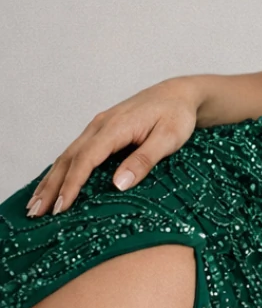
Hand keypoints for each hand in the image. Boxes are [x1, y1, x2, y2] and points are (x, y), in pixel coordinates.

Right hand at [24, 77, 201, 217]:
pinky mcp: (101, 131)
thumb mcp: (170, 138)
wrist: (179, 94)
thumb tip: (119, 183)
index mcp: (116, 127)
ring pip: (68, 155)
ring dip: (51, 180)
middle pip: (68, 158)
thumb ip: (145, 159)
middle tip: (37, 213)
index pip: (86, 159)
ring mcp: (98, 127)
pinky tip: (54, 184)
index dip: (72, 184)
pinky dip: (61, 170)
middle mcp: (100, 125)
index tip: (62, 208)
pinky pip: (75, 152)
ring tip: (37, 205)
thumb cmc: (178, 116)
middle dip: (52, 186)